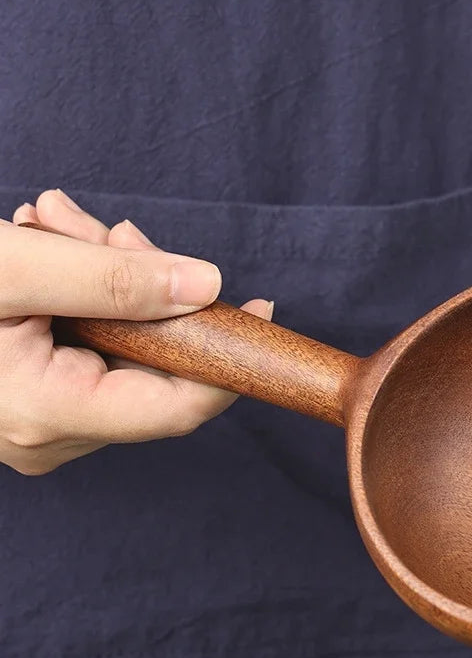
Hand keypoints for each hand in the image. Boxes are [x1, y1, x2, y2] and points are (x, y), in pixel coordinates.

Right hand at [1, 189, 271, 474]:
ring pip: (123, 349)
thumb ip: (113, 279)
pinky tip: (54, 247)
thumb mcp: (12, 267)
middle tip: (109, 228)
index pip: (179, 405)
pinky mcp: (37, 399)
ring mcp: (44, 421)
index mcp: (49, 414)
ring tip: (56, 223)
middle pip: (152, 365)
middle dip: (147, 287)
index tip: (260, 307)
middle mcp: (53, 433)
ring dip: (110, 278)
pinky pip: (93, 348)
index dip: (227, 357)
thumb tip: (208, 286)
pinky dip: (87, 294)